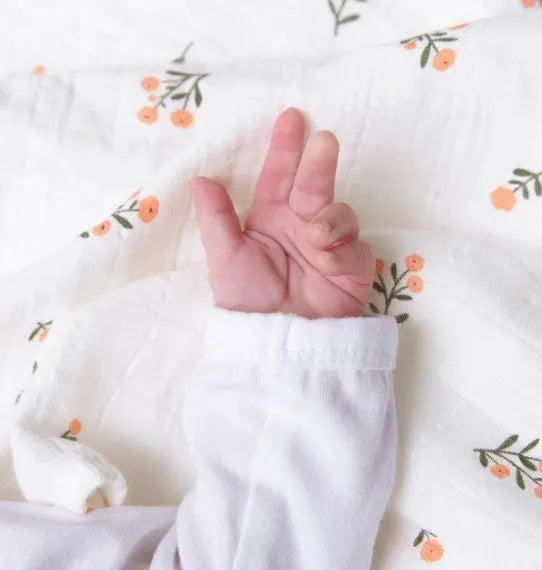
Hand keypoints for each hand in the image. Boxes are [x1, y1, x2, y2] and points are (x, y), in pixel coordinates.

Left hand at [191, 108, 373, 318]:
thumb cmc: (247, 301)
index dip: (284, 148)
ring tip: (316, 235)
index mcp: (269, 218)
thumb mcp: (226, 258)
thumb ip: (217, 218)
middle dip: (318, 162)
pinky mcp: (352, 264)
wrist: (279, 345)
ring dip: (330, 216)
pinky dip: (341, 249)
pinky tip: (327, 262)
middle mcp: (301, 225)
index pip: (278, 176)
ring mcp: (329, 244)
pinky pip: (354, 244)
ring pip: (340, 210)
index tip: (292, 117)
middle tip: (323, 140)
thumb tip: (200, 178)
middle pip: (314, 183)